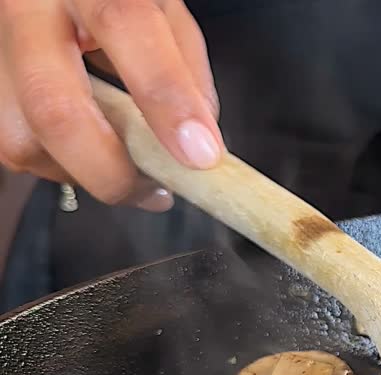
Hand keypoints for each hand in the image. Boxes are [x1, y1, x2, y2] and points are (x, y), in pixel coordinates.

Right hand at [0, 0, 222, 210]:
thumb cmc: (112, 1)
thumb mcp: (161, 12)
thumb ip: (186, 69)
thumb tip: (200, 142)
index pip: (124, 26)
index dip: (165, 95)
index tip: (199, 153)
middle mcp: (24, 11)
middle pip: (51, 103)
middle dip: (110, 168)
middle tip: (151, 188)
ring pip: (20, 139)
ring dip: (80, 172)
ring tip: (120, 169)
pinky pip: (12, 147)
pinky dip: (57, 164)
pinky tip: (86, 151)